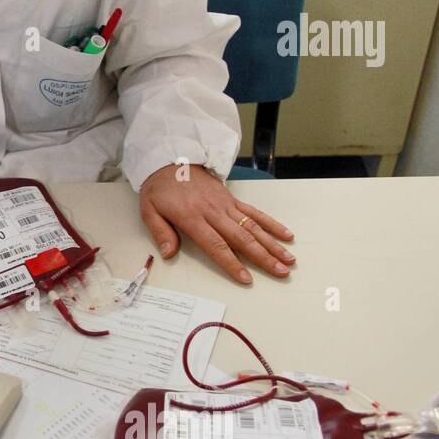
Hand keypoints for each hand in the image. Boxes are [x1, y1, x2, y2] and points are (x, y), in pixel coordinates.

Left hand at [139, 163, 294, 284]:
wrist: (170, 160)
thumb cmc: (160, 188)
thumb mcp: (149, 210)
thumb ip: (160, 232)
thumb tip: (168, 253)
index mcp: (192, 217)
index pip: (216, 245)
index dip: (232, 263)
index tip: (246, 278)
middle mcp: (213, 211)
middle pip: (242, 238)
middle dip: (263, 257)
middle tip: (281, 272)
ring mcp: (225, 205)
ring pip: (253, 226)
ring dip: (272, 243)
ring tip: (289, 259)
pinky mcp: (231, 199)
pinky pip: (254, 212)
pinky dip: (271, 223)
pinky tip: (286, 234)